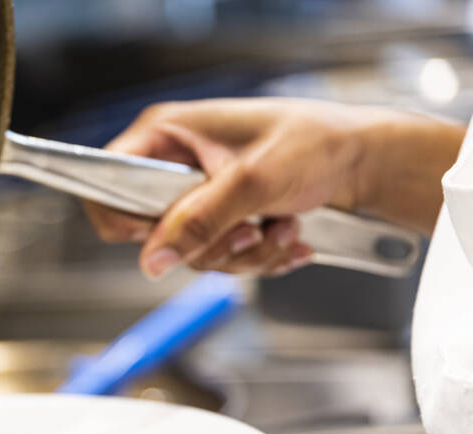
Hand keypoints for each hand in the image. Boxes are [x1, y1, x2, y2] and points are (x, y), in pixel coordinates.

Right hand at [85, 98, 454, 278]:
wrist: (365, 162)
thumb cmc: (316, 143)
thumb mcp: (253, 181)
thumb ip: (198, 220)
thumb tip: (153, 259)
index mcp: (167, 135)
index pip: (108, 183)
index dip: (126, 219)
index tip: (161, 236)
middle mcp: (176, 166)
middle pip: (154, 234)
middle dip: (209, 244)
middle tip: (247, 229)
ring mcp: (199, 196)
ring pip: (191, 254)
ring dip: (243, 252)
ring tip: (280, 225)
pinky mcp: (223, 220)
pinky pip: (220, 259)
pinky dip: (258, 257)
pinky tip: (285, 234)